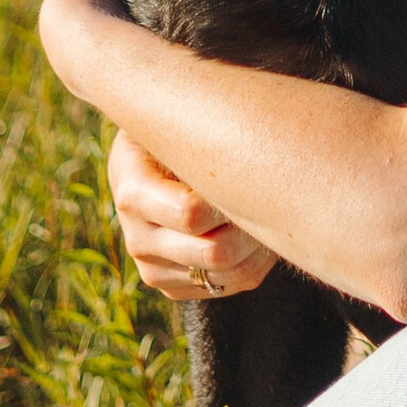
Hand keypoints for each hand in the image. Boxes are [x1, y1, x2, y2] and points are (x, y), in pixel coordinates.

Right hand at [107, 124, 278, 301]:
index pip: (191, 213)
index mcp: (133, 193)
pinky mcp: (172, 286)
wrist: (148, 158)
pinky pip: (229, 286)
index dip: (232, 197)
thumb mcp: (174, 121)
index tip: (253, 171)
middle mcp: (138, 239)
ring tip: (271, 210)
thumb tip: (250, 139)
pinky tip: (261, 232)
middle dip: (252, 226)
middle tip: (274, 194)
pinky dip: (255, 263)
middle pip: (214, 252)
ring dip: (259, 247)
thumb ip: (200, 133)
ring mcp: (153, 268)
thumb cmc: (174, 128)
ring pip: (227, 276)